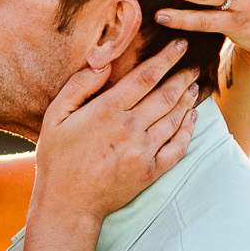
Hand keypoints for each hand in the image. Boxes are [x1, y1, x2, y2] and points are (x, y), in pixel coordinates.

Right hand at [31, 36, 197, 224]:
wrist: (68, 205)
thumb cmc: (58, 159)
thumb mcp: (55, 116)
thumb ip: (79, 86)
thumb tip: (103, 63)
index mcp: (107, 111)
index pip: (146, 76)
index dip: (167, 58)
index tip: (180, 45)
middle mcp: (130, 129)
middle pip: (166, 95)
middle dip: (183, 75)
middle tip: (195, 64)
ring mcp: (143, 152)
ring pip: (175, 118)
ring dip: (188, 99)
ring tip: (194, 85)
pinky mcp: (151, 172)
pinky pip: (178, 147)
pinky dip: (188, 130)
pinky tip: (192, 117)